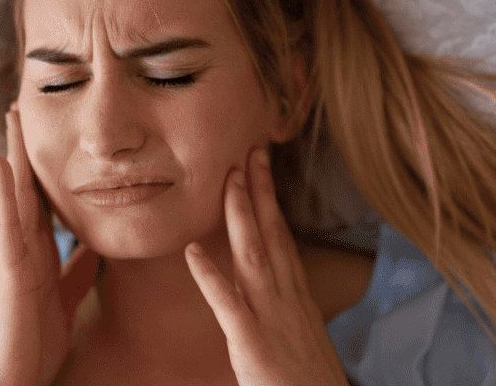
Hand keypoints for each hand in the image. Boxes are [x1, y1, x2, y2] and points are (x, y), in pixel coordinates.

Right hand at [0, 109, 97, 385]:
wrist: (12, 376)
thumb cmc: (33, 340)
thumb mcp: (66, 296)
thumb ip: (77, 270)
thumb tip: (93, 247)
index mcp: (41, 252)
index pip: (44, 200)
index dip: (47, 168)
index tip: (51, 133)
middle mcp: (24, 246)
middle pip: (27, 188)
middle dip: (26, 149)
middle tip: (22, 108)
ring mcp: (14, 255)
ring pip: (14, 196)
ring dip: (13, 156)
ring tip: (11, 118)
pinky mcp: (10, 270)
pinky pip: (7, 226)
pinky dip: (5, 194)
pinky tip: (1, 164)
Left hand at [184, 148, 348, 385]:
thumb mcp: (304, 342)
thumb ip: (288, 316)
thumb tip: (277, 299)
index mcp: (298, 300)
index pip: (283, 240)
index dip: (272, 202)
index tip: (262, 170)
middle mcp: (288, 301)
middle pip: (273, 236)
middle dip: (261, 192)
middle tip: (250, 151)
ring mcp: (272, 320)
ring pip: (254, 257)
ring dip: (240, 216)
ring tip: (228, 180)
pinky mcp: (253, 345)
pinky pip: (228, 304)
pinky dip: (210, 276)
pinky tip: (191, 251)